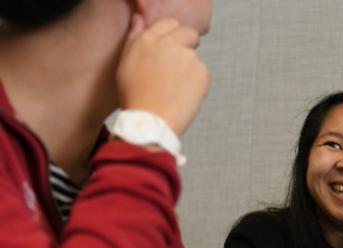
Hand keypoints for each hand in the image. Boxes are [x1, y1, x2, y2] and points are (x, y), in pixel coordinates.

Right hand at [116, 14, 208, 134]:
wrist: (151, 119)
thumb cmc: (136, 96)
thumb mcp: (126, 63)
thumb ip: (135, 37)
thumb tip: (139, 19)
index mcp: (147, 39)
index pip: (169, 23)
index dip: (172, 35)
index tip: (171, 46)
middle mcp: (169, 43)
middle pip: (188, 33)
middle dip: (187, 44)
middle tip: (178, 66)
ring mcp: (187, 57)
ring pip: (194, 57)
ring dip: (189, 68)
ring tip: (174, 88)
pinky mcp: (202, 72)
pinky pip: (202, 74)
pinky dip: (197, 84)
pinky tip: (183, 95)